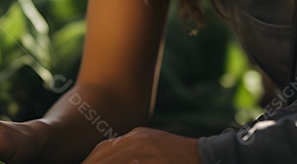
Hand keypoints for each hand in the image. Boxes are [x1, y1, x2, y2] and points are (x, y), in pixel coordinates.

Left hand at [83, 127, 199, 163]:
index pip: (104, 148)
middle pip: (104, 152)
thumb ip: (134, 156)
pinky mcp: (154, 158)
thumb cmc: (179, 158)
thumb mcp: (153, 150)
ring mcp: (146, 148)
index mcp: (137, 136)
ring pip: (113, 158)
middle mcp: (138, 138)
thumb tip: (112, 160)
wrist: (207, 156)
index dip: (90, 160)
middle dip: (90, 163)